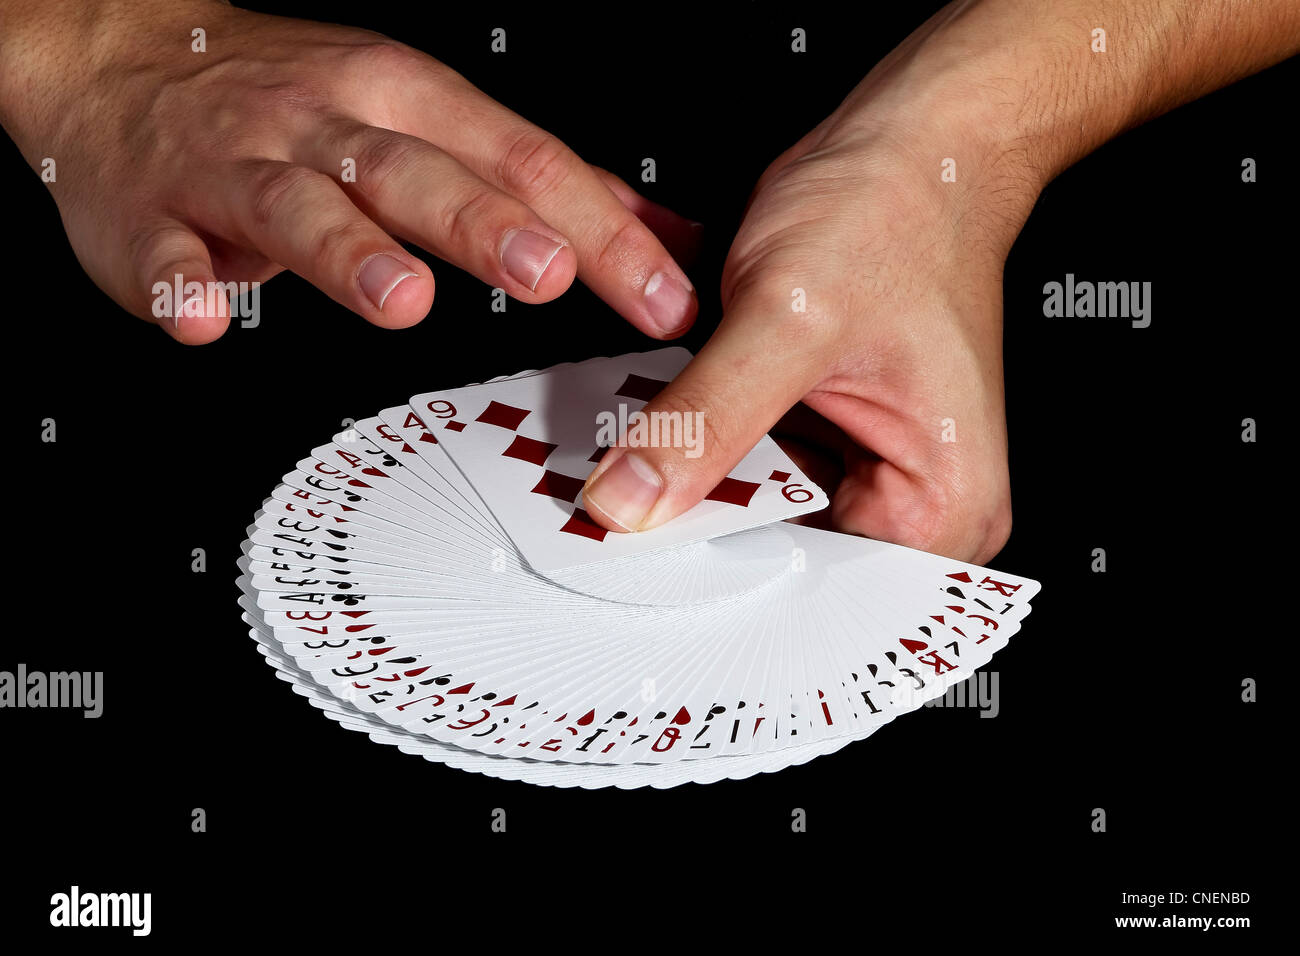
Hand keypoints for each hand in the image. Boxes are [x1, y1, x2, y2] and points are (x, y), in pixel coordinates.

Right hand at [0, 0, 698, 342]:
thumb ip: (537, 182)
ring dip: (351, 253)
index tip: (660, 298)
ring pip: (300, 207)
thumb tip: (657, 233)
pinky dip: (182, 285)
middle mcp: (330, 127)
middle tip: (548, 272)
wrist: (127, 64)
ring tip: (402, 298)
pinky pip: (168, 253)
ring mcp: (240, 168)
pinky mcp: (157, 217)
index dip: (601, 233)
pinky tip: (205, 317)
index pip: (524, 163)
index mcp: (407, 103)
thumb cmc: (297, 103)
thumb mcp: (430, 118)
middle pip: (419, 174)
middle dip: (488, 225)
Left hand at [582, 0, 1297, 561]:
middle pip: (783, 566)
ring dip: (689, 499)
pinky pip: (744, 475)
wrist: (913, 144)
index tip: (646, 580)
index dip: (728, 592)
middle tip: (620, 526)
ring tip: (631, 481)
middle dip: (699, 543)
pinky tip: (655, 446)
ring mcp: (861, 472)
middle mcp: (907, 502)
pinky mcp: (821, 440)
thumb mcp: (789, 317)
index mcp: (940, 505)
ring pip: (753, 522)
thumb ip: (704, 420)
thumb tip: (629, 503)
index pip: (823, 601)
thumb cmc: (896, 213)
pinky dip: (697, 457)